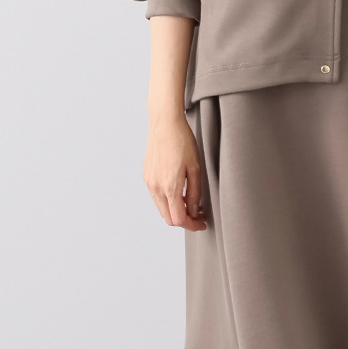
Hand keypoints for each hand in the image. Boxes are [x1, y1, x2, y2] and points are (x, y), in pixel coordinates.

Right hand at [144, 113, 208, 230]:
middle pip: (168, 218)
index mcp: (170, 186)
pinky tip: (178, 193)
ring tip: (190, 203)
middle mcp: (156, 187)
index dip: (192, 225)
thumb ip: (194, 193)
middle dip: (184, 221)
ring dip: (175, 211)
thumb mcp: (195, 168)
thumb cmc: (182, 141)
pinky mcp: (146, 176)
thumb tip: (194, 210)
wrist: (165, 123)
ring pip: (161, 208)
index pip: (178, 219)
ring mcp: (149, 182)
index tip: (201, 223)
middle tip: (198, 216)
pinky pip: (156, 197)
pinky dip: (167, 201)